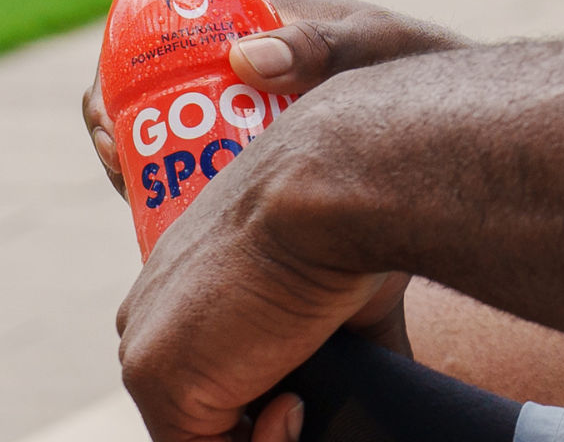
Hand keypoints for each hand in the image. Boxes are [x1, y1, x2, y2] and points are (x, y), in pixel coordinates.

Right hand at [85, 0, 463, 197]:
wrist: (462, 129)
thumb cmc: (419, 70)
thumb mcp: (374, 46)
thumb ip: (322, 44)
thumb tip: (247, 56)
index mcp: (256, 23)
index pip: (162, 37)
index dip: (122, 75)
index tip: (113, 117)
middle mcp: (241, 73)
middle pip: (151, 100)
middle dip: (122, 133)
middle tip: (123, 168)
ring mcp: (247, 122)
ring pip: (167, 148)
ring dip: (143, 173)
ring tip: (143, 199)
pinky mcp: (258, 168)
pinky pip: (197, 186)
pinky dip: (176, 204)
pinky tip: (180, 232)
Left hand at [117, 86, 405, 441]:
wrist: (339, 179)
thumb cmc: (356, 202)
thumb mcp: (341, 270)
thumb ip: (341, 334)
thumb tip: (385, 373)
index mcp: (188, 270)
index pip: (210, 358)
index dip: (258, 389)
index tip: (302, 388)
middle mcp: (152, 305)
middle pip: (197, 399)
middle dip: (255, 412)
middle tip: (305, 395)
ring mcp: (146, 343)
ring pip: (199, 432)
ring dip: (260, 433)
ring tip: (302, 397)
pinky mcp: (157, 377)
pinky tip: (291, 403)